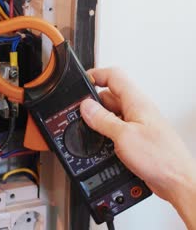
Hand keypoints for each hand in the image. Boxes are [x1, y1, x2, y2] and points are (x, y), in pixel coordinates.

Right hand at [80, 68, 195, 228]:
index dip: (96, 75)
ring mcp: (137, 125)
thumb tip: (85, 106)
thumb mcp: (124, 136)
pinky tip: (101, 144)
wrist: (177, 183)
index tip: (80, 82)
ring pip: (111, 114)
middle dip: (92, 104)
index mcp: (137, 102)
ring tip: (91, 131)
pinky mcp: (136, 139)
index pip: (114, 76)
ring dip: (99, 121)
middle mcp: (138, 110)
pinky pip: (115, 130)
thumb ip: (102, 119)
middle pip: (109, 96)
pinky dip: (105, 134)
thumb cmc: (161, 158)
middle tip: (81, 114)